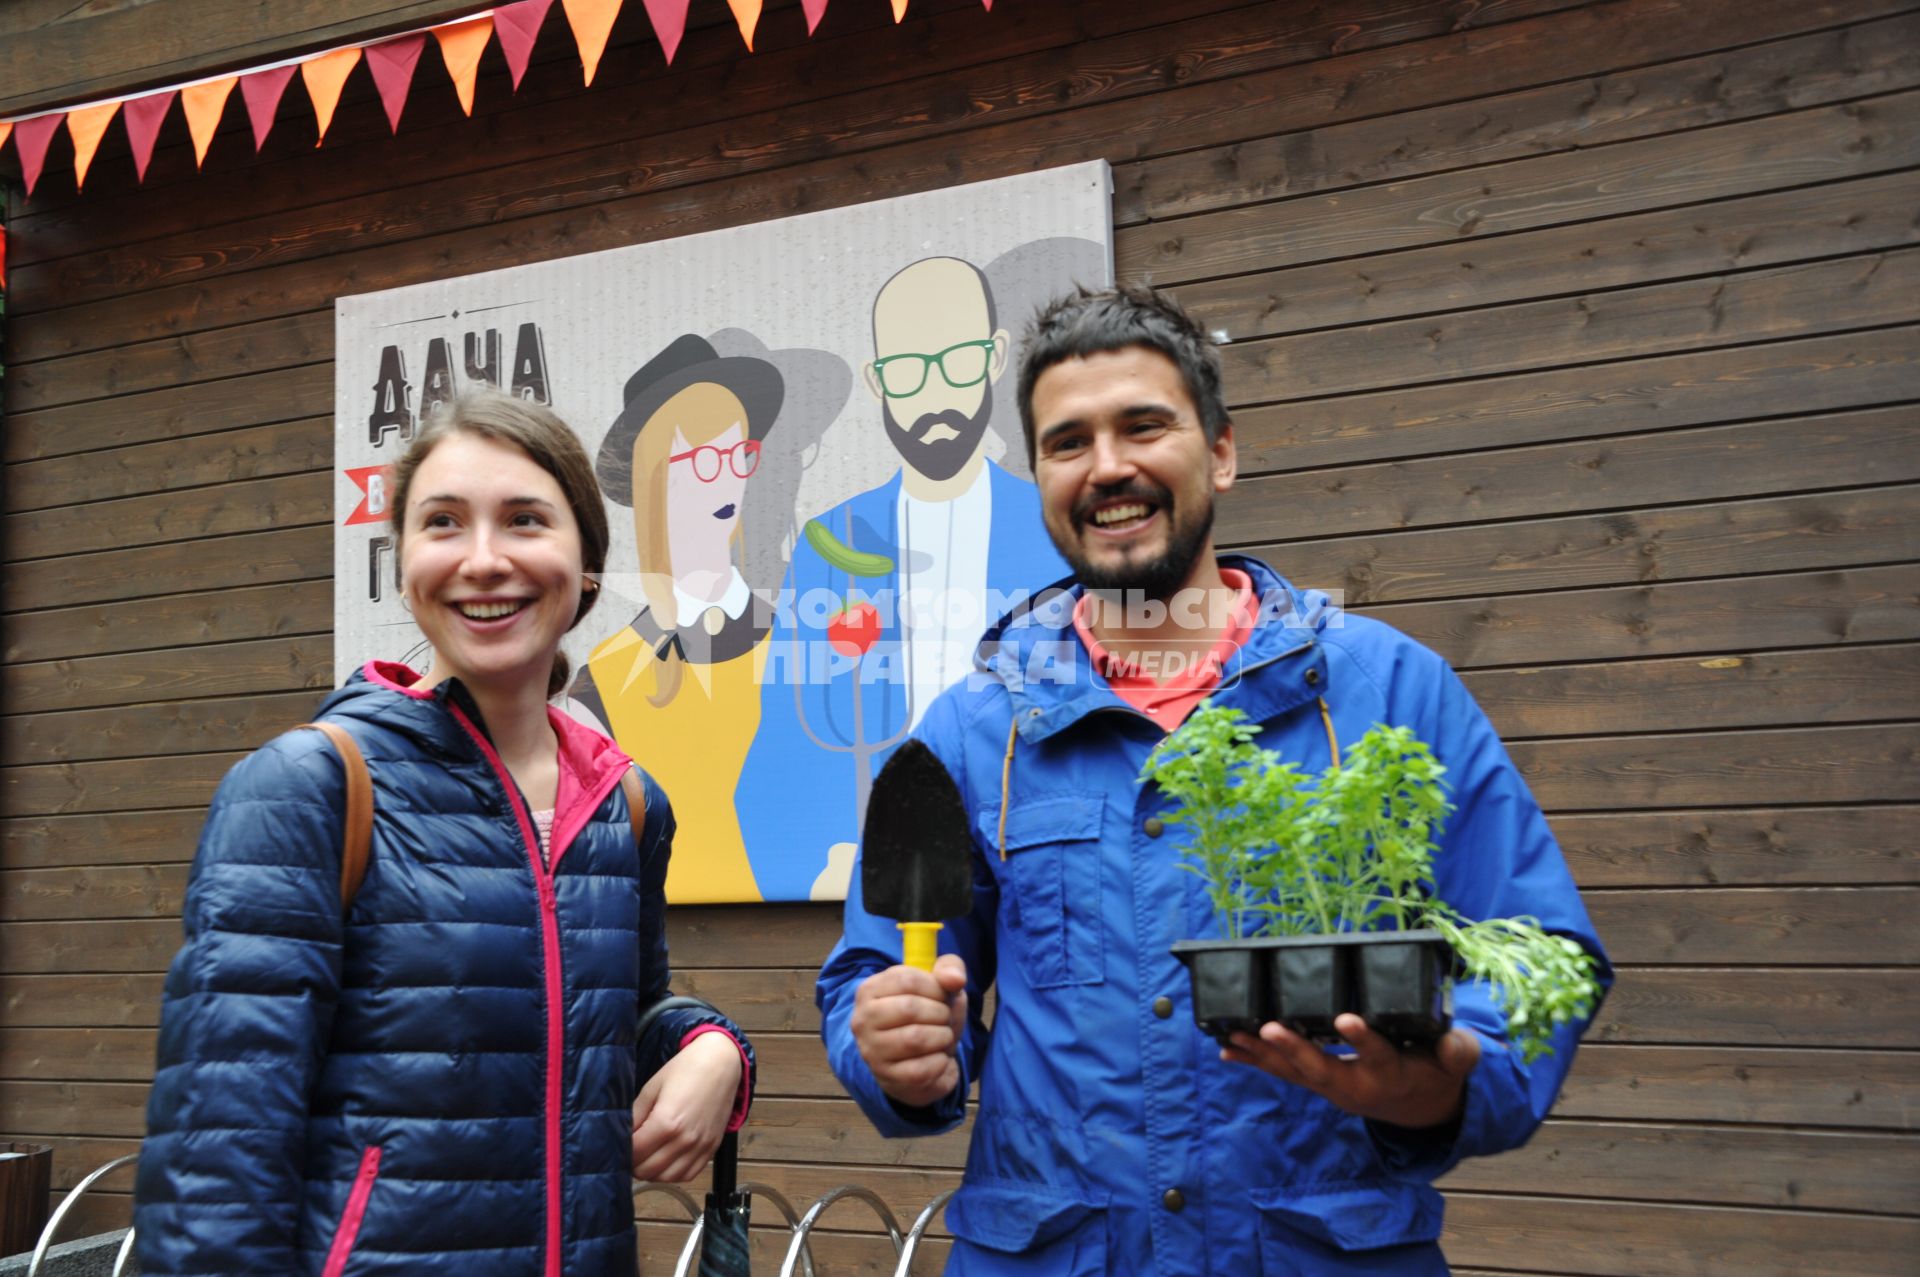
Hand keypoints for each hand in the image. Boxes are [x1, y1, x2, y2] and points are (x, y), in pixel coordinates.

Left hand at [631, 1032, 742, 1182]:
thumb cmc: (685, 1070)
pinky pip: (689, 1174)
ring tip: (646, 1158)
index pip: (635, 1153)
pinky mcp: (711, 1148)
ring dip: (652, 1172)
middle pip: (648, 1170)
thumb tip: (623, 1137)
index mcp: (666, 1122)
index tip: (620, 1146)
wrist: (721, 1063)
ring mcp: (700, 1146)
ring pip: (667, 1178)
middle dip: (634, 1164)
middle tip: (631, 1152)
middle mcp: (685, 1140)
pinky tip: (666, 1162)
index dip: (623, 1152)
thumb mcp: (652, 1088)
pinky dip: (673, 1174)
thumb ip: (635, 1116)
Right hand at [849, 954, 967, 1108]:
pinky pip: (922, 1069)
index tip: (944, 995)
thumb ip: (950, 969)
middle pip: (910, 1008)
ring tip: (943, 1037)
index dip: (936, 987)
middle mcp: (863, 1019)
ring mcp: (871, 1050)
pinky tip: (939, 1057)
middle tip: (945, 1019)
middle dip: (940, 1013)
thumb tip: (956, 979)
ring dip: (942, 1037)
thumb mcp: (939, 986)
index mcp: (870, 989)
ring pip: (915, 1039)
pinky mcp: (886, 1077)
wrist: (916, 1061)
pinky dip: (941, 1062)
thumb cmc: (927, 1015)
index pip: (906, 979)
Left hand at [1223, 1013, 1479, 1129]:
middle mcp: (1355, 1086)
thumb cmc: (1436, 1073)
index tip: (1347, 1018)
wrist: (1419, 1108)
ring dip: (1262, 1055)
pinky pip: (1282, 1074)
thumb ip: (1458, 1053)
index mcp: (1391, 1076)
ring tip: (1233, 1036)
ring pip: (1294, 1073)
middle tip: (1269, 1029)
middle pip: (1322, 1069)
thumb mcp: (1455, 1063)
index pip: (1377, 1055)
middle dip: (1295, 1050)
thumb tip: (1455, 1044)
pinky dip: (1255, 1062)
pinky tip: (1226, 1050)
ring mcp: (1331, 1088)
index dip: (1362, 1039)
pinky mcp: (1315, 1083)